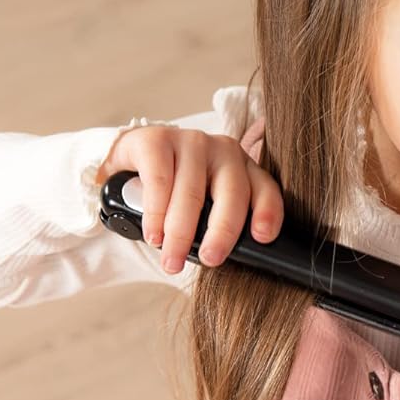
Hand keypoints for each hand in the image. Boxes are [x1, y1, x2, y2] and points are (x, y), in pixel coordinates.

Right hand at [96, 118, 282, 271]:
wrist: (131, 160)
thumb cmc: (177, 191)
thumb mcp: (207, 205)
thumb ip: (219, 222)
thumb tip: (224, 258)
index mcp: (244, 168)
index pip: (265, 189)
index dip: (267, 212)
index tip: (263, 238)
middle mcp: (224, 150)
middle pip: (231, 193)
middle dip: (221, 232)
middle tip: (211, 259)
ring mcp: (192, 141)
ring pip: (192, 193)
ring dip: (181, 232)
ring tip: (172, 259)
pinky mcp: (158, 140)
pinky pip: (159, 181)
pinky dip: (156, 213)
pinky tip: (153, 235)